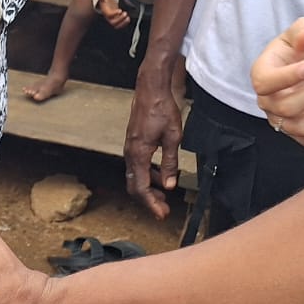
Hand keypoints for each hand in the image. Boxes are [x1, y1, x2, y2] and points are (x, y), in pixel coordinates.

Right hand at [97, 0, 130, 28]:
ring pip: (117, 25)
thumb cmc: (104, 2)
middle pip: (113, 22)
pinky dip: (124, 24)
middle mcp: (108, 18)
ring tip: (128, 18)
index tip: (120, 10)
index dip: (114, 13)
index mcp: (105, 12)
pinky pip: (120, 25)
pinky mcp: (116, 21)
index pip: (109, 15)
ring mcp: (112, 20)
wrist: (105, 6)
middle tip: (125, 13)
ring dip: (123, 23)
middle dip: (120, 19)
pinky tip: (128, 19)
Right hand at [124, 63, 182, 219]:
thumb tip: (170, 184)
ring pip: (136, 177)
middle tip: (163, 209)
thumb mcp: (173, 137)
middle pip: (135, 186)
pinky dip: (149, 175)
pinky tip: (161, 176)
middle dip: (149, 200)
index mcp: (139, 154)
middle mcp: (130, 154)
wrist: (150, 90)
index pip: (142, 188)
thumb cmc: (161, 109)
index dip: (152, 203)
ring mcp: (130, 149)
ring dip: (150, 188)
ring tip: (165, 194)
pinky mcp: (133, 144)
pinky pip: (138, 166)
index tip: (162, 213)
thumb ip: (170, 163)